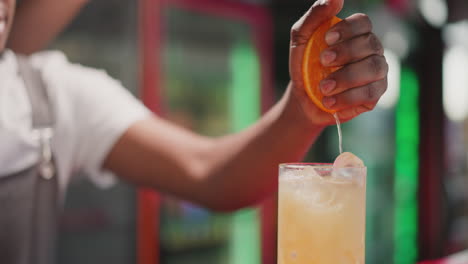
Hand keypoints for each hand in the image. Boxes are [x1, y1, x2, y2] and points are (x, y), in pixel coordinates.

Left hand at [288, 0, 387, 125]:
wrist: (303, 97)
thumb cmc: (305, 64)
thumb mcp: (301, 38)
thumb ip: (316, 16)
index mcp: (356, 34)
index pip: (363, 23)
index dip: (347, 29)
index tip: (326, 39)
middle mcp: (371, 51)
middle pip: (370, 44)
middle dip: (345, 53)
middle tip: (323, 62)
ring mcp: (376, 73)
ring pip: (373, 68)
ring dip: (346, 77)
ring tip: (323, 87)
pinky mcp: (374, 95)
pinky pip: (370, 93)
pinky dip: (347, 97)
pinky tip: (329, 101)